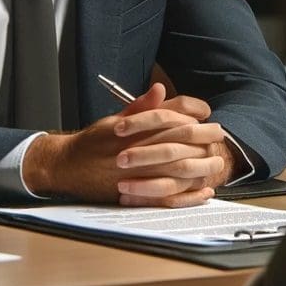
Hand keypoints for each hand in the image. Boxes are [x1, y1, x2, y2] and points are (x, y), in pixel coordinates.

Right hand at [21, 83, 227, 205]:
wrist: (66, 167)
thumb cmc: (92, 142)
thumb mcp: (113, 119)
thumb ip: (140, 108)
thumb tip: (160, 89)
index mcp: (133, 128)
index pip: (169, 115)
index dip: (191, 111)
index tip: (206, 111)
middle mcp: (136, 149)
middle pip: (179, 141)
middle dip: (203, 137)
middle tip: (219, 134)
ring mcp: (137, 174)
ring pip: (177, 169)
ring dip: (201, 165)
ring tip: (218, 162)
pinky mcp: (135, 195)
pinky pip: (168, 197)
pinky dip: (189, 195)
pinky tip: (204, 192)